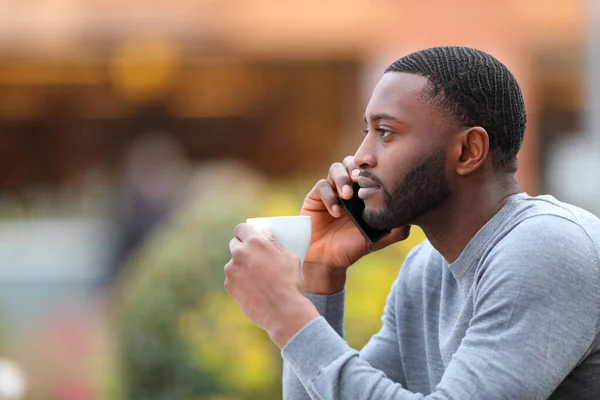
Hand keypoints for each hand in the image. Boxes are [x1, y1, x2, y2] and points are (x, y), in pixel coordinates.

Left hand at [224, 223, 319, 347]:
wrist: (283, 311)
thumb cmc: (290, 283)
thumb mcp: (290, 258)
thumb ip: (275, 244)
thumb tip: (266, 233)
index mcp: (256, 242)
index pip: (241, 229)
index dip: (245, 232)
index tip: (250, 237)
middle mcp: (240, 253)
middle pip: (234, 244)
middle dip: (242, 248)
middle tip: (254, 257)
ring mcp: (232, 270)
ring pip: (233, 263)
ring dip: (241, 266)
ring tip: (257, 278)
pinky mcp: (229, 286)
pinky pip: (232, 279)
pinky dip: (240, 282)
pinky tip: (253, 289)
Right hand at [301, 156, 410, 292]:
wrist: (328, 260)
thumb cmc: (353, 247)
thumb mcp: (379, 238)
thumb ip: (396, 229)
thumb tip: (413, 216)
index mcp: (363, 192)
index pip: (368, 169)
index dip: (372, 164)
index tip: (378, 165)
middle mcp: (347, 187)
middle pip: (351, 162)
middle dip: (356, 167)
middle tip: (360, 178)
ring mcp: (331, 191)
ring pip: (335, 169)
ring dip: (342, 179)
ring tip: (347, 195)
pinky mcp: (315, 197)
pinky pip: (321, 186)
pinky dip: (329, 196)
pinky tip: (336, 212)